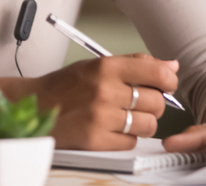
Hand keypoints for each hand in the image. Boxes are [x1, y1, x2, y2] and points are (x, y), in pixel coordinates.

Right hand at [34, 53, 178, 150]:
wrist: (34, 105)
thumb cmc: (65, 85)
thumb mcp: (96, 65)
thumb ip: (135, 63)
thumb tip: (171, 65)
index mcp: (105, 67)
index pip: (156, 72)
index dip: (168, 80)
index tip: (166, 84)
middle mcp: (104, 90)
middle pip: (156, 102)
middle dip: (153, 104)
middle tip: (139, 103)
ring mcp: (100, 117)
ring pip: (148, 125)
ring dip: (142, 123)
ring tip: (125, 117)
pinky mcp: (96, 140)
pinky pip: (131, 142)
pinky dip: (126, 137)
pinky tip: (112, 128)